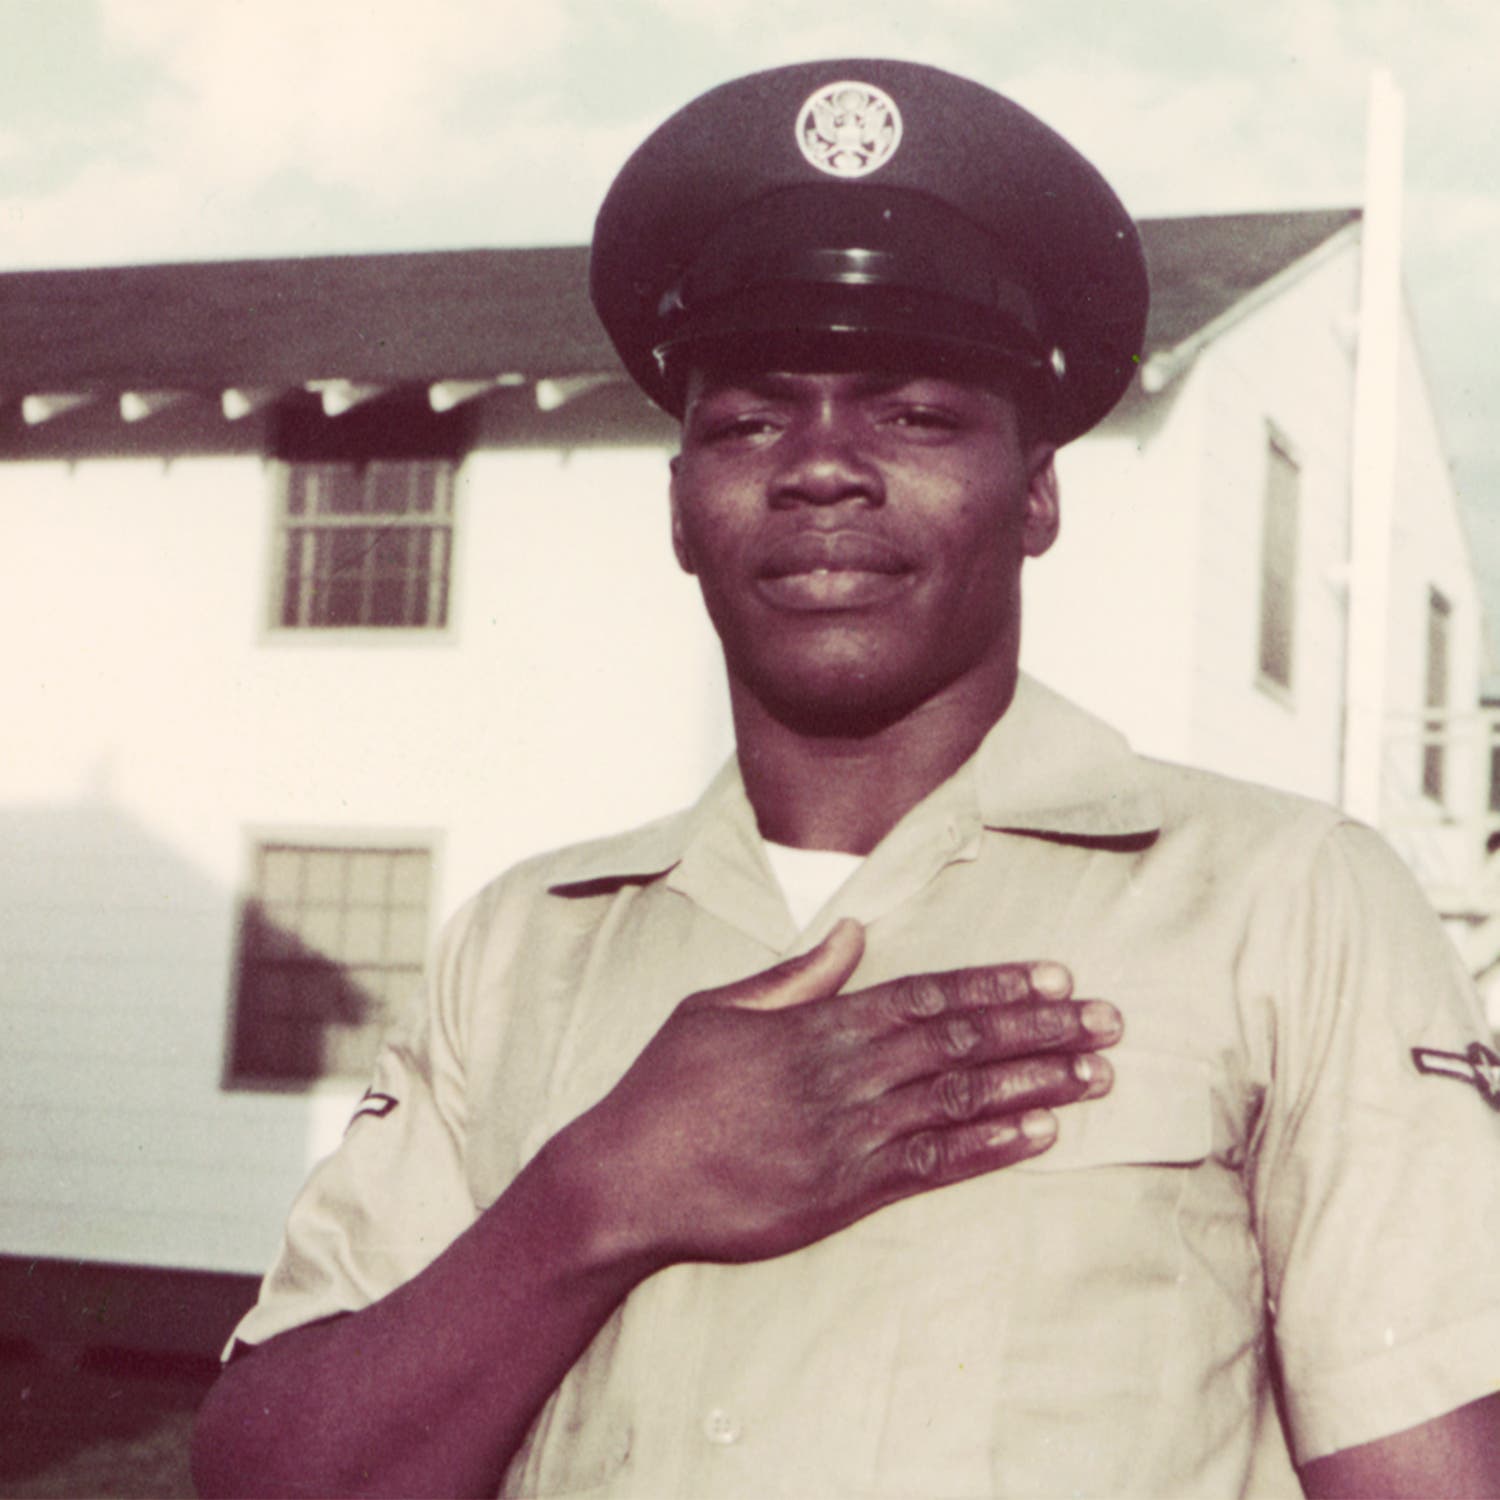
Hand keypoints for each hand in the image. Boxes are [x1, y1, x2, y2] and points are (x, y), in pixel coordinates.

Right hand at [562, 919, 1119, 1270]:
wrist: (626, 1183)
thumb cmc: (665, 1088)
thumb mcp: (716, 1008)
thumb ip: (795, 975)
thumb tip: (852, 933)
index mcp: (818, 1025)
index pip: (930, 997)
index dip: (999, 986)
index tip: (1057, 978)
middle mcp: (847, 1076)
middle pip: (965, 1044)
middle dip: (1043, 1030)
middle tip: (1109, 1021)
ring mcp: (852, 1138)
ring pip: (964, 1101)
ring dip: (1039, 1085)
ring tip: (1098, 1074)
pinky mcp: (847, 1195)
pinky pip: (936, 1166)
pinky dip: (994, 1148)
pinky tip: (1043, 1135)